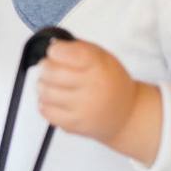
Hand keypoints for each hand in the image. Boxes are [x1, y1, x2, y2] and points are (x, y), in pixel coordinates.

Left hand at [36, 39, 154, 149]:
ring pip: (44, 91)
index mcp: (98, 66)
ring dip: (44, 84)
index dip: (55, 49)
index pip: (65, 53)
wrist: (126, 115)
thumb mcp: (103, 57)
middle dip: (46, 66)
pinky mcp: (73, 124)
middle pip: (50, 72)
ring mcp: (81, 108)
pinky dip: (45, 102)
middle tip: (50, 67)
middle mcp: (91, 87)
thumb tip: (54, 46)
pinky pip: (45, 110)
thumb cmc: (111, 82)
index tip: (56, 50)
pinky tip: (55, 99)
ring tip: (53, 83)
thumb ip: (79, 48)